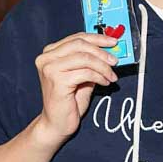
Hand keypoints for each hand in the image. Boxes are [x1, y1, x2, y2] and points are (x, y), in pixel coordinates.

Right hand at [34, 31, 118, 146]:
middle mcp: (47, 58)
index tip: (114, 42)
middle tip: (115, 61)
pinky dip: (99, 77)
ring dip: (103, 67)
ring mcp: (50, 69)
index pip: (77, 38)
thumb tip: (110, 52)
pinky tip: (104, 83)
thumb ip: (91, 62)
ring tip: (111, 76)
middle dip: (102, 52)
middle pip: (80, 44)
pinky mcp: (57, 81)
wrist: (57, 123)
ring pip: (85, 58)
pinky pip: (86, 73)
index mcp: (50, 53)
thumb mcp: (82, 76)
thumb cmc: (69, 101)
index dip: (98, 38)